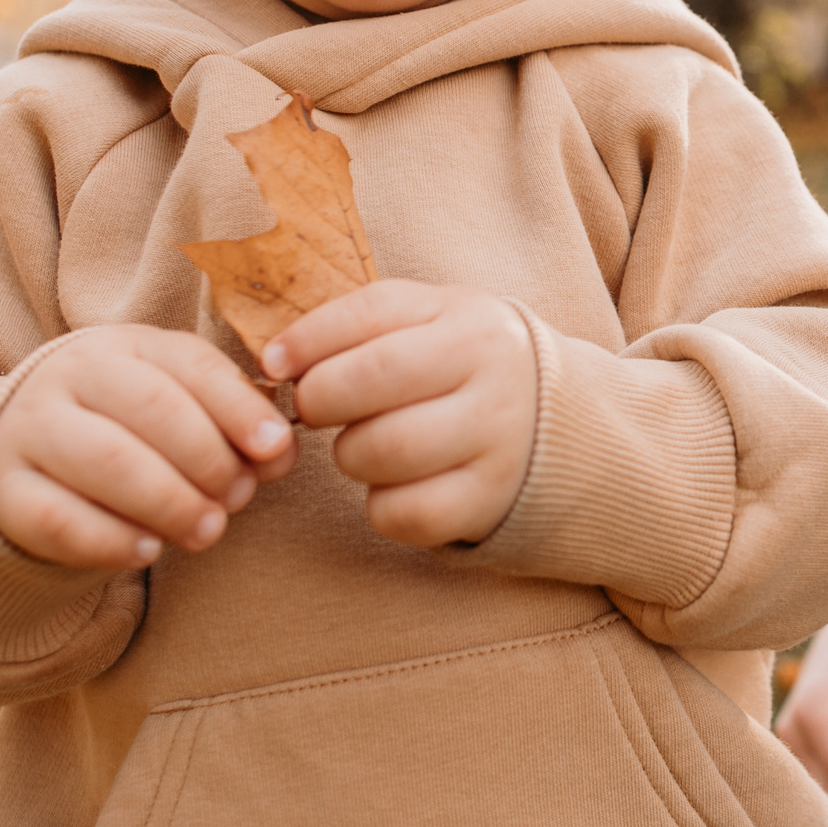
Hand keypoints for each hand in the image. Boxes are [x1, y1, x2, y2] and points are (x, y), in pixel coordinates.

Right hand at [0, 324, 297, 569]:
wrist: (27, 460)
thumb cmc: (128, 431)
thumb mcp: (181, 411)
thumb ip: (233, 425)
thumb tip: (278, 451)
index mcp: (123, 345)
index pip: (190, 365)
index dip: (239, 408)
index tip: (276, 448)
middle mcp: (69, 376)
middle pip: (153, 408)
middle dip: (208, 458)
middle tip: (238, 499)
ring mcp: (29, 430)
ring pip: (109, 461)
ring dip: (171, 502)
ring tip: (207, 530)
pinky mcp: (4, 492)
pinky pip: (60, 518)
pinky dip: (113, 540)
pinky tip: (148, 551)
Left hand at [261, 281, 536, 547]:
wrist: (552, 425)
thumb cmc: (462, 368)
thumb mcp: (431, 323)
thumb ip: (361, 327)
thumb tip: (276, 361)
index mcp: (469, 319)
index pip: (373, 313)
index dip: (309, 338)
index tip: (275, 363)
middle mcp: (493, 373)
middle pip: (372, 382)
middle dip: (320, 400)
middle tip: (318, 410)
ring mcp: (498, 439)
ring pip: (383, 451)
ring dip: (351, 454)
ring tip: (366, 445)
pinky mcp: (490, 499)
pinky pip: (404, 513)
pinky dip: (381, 505)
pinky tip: (396, 484)